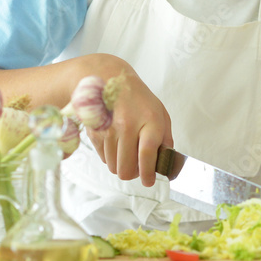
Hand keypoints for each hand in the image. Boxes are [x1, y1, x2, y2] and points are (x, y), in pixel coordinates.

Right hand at [87, 64, 172, 186]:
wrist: (111, 79)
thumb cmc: (139, 99)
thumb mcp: (160, 114)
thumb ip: (165, 139)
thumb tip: (165, 163)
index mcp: (149, 121)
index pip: (146, 154)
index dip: (147, 173)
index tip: (148, 181)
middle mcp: (128, 125)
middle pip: (126, 168)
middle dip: (133, 173)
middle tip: (138, 167)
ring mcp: (109, 129)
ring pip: (113, 166)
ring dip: (121, 164)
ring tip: (127, 150)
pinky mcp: (95, 131)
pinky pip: (103, 159)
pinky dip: (111, 157)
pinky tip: (116, 143)